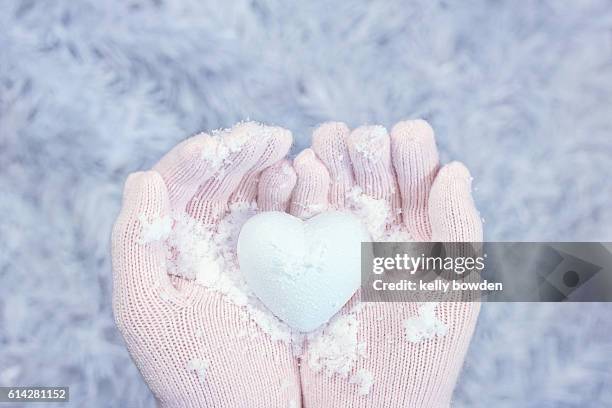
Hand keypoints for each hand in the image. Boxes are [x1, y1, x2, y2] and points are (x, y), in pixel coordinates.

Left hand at [111, 122, 300, 406]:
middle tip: (266, 133)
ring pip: (255, 192)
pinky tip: (302, 178)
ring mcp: (249, 251)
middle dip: (238, 152)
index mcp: (169, 251)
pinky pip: (289, 217)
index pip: (173, 189)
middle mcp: (207, 244)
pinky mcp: (286, 262)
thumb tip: (143, 177)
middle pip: (218, 181)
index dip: (192, 160)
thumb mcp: (149, 312)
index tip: (217, 144)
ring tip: (286, 151)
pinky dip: (296, 193)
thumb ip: (136, 245)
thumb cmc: (199, 372)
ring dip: (269, 166)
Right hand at [274, 121, 481, 406]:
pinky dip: (291, 190)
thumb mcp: (452, 292)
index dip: (410, 152)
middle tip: (358, 138)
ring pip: (328, 187)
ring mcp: (333, 243)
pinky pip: (292, 216)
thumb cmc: (418, 355)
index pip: (415, 177)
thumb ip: (459, 230)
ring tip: (323, 147)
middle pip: (368, 174)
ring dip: (325, 162)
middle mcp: (375, 231)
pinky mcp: (297, 260)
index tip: (403, 137)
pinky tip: (294, 173)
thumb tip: (456, 168)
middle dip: (363, 149)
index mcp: (419, 233)